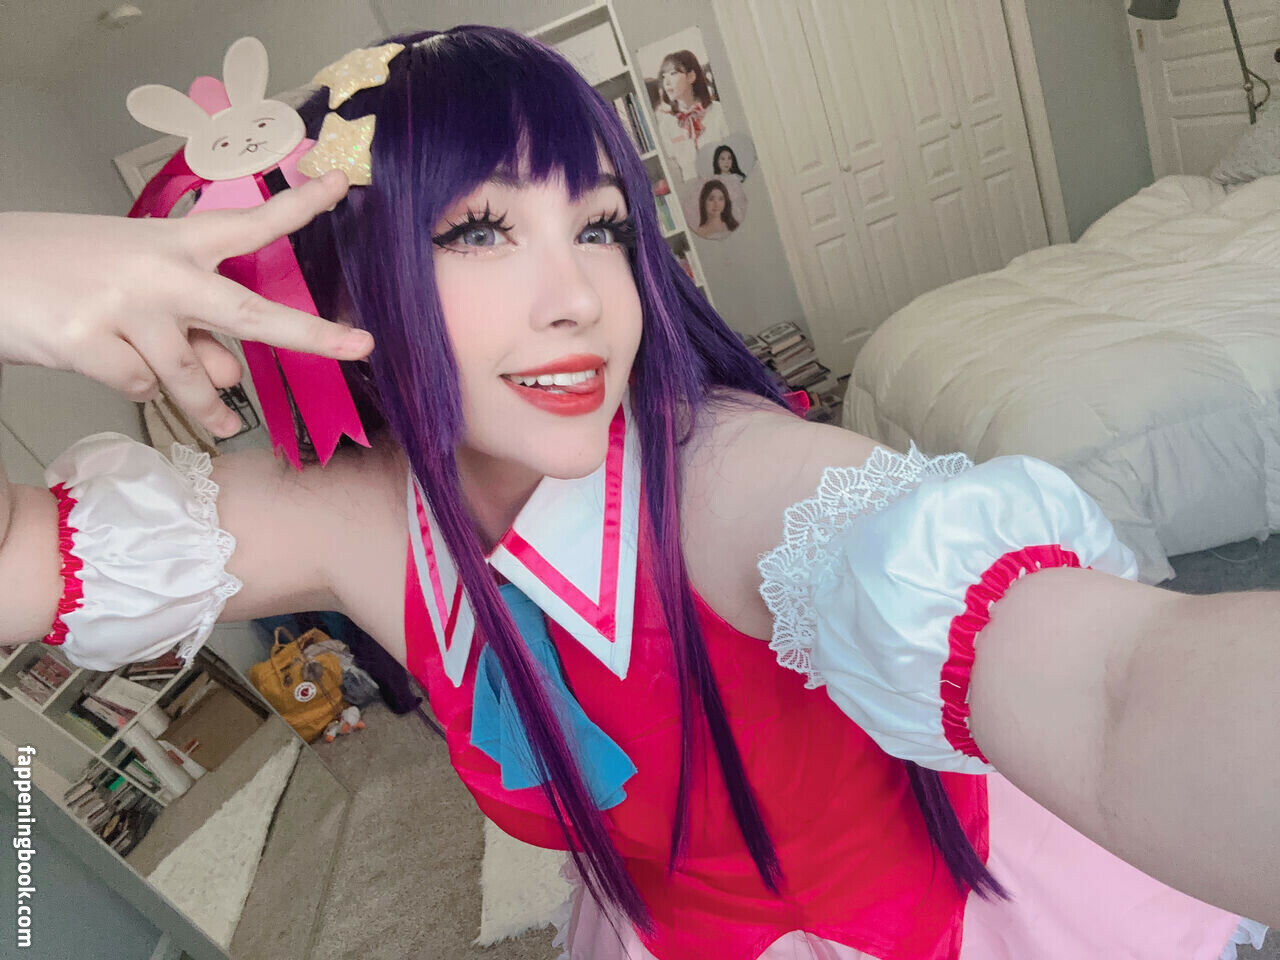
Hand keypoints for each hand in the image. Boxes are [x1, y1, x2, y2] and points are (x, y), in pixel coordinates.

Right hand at [0, 172, 371, 437]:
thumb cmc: (65, 271)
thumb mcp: (137, 286)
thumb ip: (193, 327)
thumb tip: (233, 377)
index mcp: (172, 243)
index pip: (247, 224)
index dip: (297, 207)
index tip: (340, 186)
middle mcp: (157, 271)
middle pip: (247, 312)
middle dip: (309, 333)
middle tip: (359, 345)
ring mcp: (124, 307)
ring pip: (191, 374)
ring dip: (208, 406)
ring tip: (220, 423)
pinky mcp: (88, 341)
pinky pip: (139, 385)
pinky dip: (132, 385)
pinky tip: (106, 359)